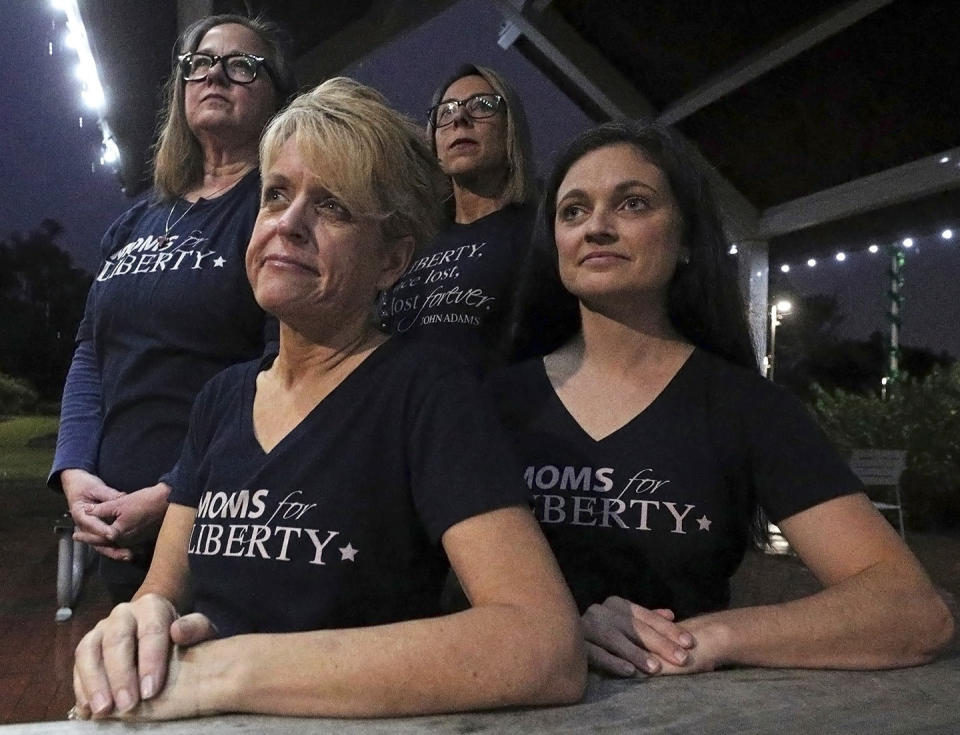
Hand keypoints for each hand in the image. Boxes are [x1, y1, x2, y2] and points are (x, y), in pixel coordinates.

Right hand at [61, 469, 130, 559]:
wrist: (76, 485)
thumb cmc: (85, 485)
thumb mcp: (95, 487)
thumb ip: (108, 494)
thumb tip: (122, 497)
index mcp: (80, 514)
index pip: (91, 524)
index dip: (102, 530)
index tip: (112, 534)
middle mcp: (84, 525)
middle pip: (95, 540)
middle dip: (110, 548)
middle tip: (125, 553)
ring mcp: (90, 529)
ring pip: (100, 544)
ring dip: (114, 551)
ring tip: (128, 556)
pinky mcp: (97, 530)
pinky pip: (105, 541)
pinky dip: (115, 546)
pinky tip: (127, 551)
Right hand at [72, 594, 216, 719]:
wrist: (159, 625)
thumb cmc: (181, 634)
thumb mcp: (199, 629)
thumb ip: (196, 628)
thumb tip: (178, 633)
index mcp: (152, 606)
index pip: (150, 631)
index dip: (150, 661)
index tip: (151, 692)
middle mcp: (123, 614)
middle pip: (116, 641)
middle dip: (120, 676)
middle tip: (127, 705)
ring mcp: (101, 628)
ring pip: (90, 651)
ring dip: (94, 683)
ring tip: (102, 711)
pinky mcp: (87, 645)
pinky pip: (78, 664)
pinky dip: (81, 688)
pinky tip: (88, 710)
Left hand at [86, 482, 170, 551]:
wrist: (167, 501)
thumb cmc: (143, 501)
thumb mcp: (119, 502)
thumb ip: (101, 509)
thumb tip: (87, 510)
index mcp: (118, 533)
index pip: (98, 538)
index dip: (85, 536)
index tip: (75, 535)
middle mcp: (126, 540)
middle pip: (105, 544)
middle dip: (92, 540)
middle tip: (78, 537)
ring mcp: (136, 540)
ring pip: (114, 543)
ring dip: (102, 541)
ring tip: (92, 537)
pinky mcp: (142, 536)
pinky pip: (124, 541)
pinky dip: (114, 540)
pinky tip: (112, 534)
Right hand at [581, 596, 695, 676]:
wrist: (559, 633)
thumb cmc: (603, 633)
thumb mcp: (626, 623)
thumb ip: (647, 620)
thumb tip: (671, 613)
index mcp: (616, 604)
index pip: (647, 616)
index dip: (669, 629)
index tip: (690, 643)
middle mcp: (601, 611)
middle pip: (635, 627)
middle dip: (661, 643)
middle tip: (681, 658)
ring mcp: (586, 626)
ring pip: (615, 639)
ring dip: (636, 653)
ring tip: (655, 668)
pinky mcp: (575, 644)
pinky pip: (595, 652)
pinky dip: (612, 661)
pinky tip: (628, 671)